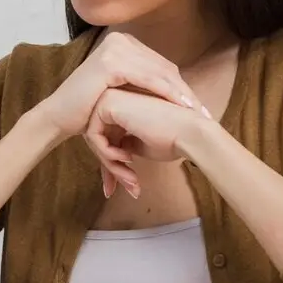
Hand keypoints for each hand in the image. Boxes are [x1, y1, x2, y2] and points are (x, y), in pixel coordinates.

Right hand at [33, 31, 205, 142]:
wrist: (61, 116)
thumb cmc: (91, 108)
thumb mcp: (123, 90)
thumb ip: (144, 82)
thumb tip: (179, 87)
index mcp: (124, 42)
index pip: (161, 65)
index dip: (182, 87)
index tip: (199, 108)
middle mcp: (120, 40)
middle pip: (163, 67)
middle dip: (185, 91)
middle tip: (204, 113)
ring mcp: (115, 48)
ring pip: (158, 73)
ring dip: (181, 93)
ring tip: (196, 113)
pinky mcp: (111, 62)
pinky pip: (147, 78)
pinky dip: (166, 93)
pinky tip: (180, 106)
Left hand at [85, 86, 215, 198]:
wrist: (190, 133)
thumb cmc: (173, 139)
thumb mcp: (142, 145)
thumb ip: (124, 145)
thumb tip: (112, 155)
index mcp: (124, 106)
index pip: (108, 137)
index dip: (115, 164)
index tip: (130, 183)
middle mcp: (115, 97)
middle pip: (99, 138)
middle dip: (112, 168)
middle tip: (131, 186)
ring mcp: (110, 97)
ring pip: (94, 137)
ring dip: (111, 165)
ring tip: (130, 179)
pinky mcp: (107, 103)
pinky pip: (93, 135)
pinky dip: (107, 154)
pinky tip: (128, 158)